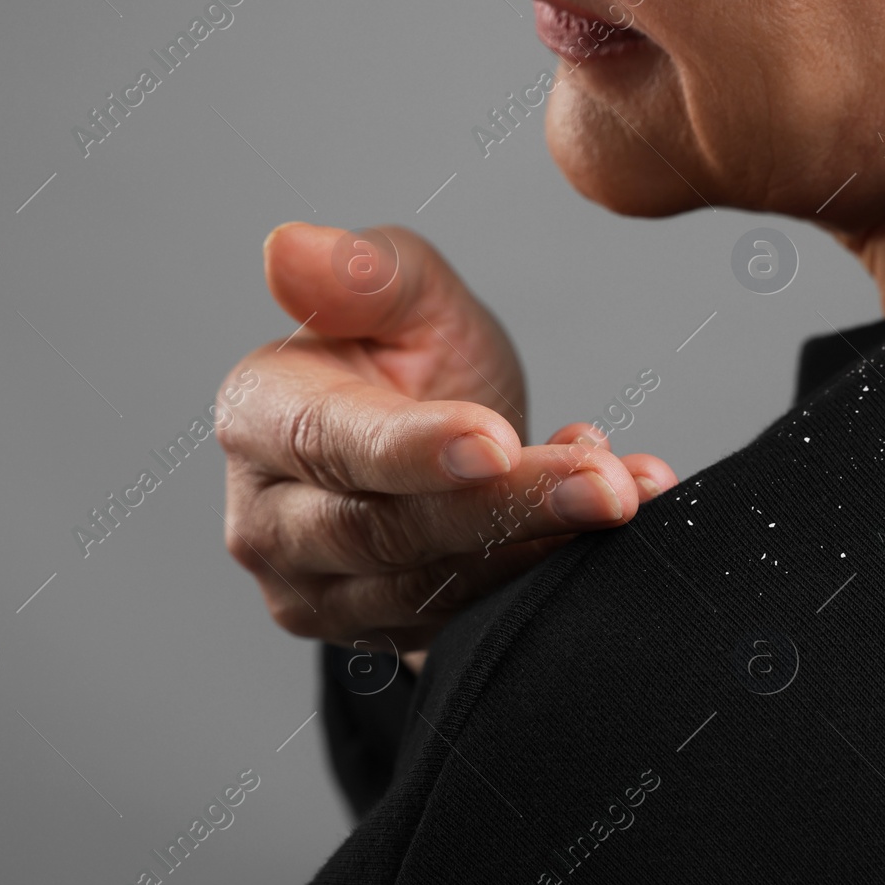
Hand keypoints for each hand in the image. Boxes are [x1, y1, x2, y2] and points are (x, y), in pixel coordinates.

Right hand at [217, 222, 677, 651]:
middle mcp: (265, 519)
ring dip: (541, 544)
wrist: (439, 448)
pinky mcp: (371, 637)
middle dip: (508, 506)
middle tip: (608, 485)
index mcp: (258, 415)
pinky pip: (461, 620)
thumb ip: (365, 274)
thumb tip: (287, 248)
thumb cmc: (408, 357)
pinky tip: (605, 530)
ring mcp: (314, 591)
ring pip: (433, 587)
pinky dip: (541, 576)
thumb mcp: (406, 294)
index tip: (499, 440)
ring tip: (626, 494)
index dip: (414, 448)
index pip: (330, 441)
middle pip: (386, 530)